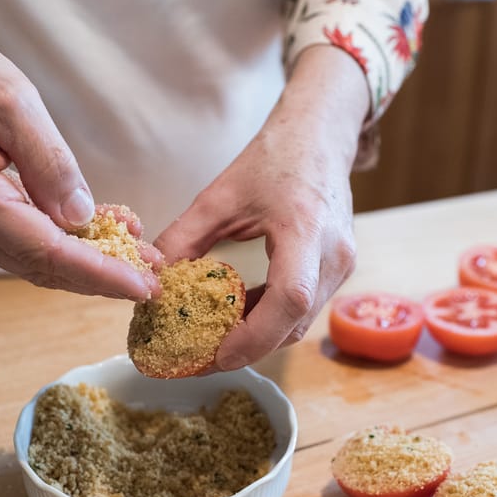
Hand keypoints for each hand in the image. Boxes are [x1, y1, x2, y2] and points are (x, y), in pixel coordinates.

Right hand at [0, 0, 158, 298]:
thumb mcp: (13, 100)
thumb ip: (50, 162)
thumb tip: (82, 217)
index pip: (42, 250)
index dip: (98, 273)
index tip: (142, 284)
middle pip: (40, 266)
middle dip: (102, 277)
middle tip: (154, 278)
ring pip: (35, 260)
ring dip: (89, 263)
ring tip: (140, 256)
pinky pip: (25, 241)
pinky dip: (68, 243)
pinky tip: (107, 231)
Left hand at [154, 46, 369, 369]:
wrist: (320, 136)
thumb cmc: (275, 157)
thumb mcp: (220, 195)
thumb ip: (184, 237)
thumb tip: (152, 280)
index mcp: (306, 229)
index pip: (290, 299)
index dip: (255, 335)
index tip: (218, 355)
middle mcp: (334, 254)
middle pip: (295, 322)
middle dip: (249, 348)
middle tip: (202, 360)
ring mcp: (343, 265)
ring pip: (301, 322)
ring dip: (260, 336)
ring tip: (215, 341)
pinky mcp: (339, 270)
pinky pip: (304, 308)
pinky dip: (272, 319)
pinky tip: (241, 316)